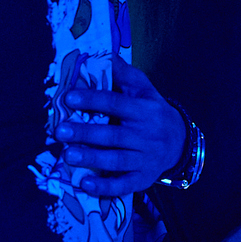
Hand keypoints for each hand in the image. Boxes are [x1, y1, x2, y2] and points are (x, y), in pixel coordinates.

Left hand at [56, 57, 187, 196]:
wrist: (180, 142)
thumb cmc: (153, 112)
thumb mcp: (144, 90)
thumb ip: (123, 74)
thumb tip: (102, 54)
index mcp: (144, 110)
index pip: (115, 104)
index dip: (92, 100)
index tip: (69, 98)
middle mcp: (146, 136)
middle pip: (112, 135)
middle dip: (85, 133)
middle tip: (60, 131)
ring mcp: (145, 159)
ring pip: (116, 160)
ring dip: (91, 159)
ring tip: (67, 156)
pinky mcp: (143, 178)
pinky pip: (124, 185)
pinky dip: (105, 187)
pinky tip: (85, 184)